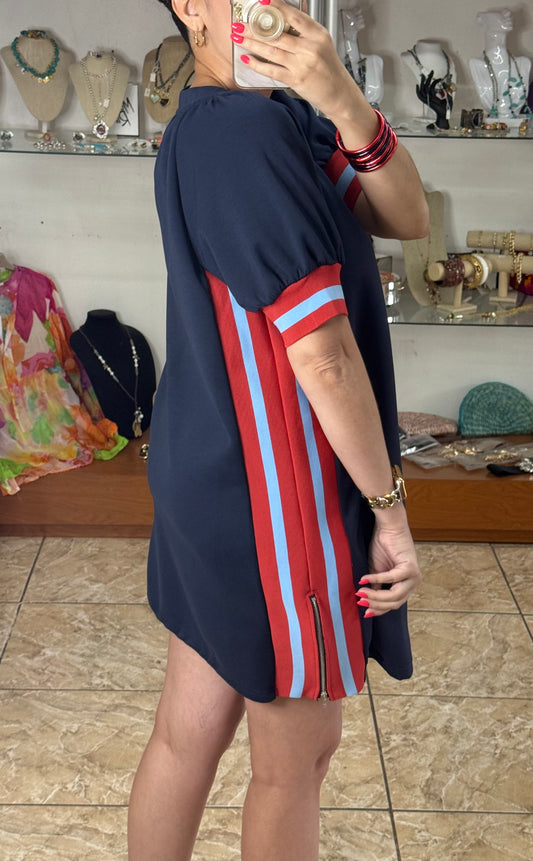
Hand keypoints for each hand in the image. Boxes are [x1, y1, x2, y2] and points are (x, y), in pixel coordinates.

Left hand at [233, 0, 358, 118]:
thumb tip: (289, 14)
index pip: (293, 16)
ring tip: (237, 38)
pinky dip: (257, 65)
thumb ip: (305, 30)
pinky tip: (247, 59)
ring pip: (271, 50)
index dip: (276, 7)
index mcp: (317, 34)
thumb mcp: (322, 43)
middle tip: (238, 24)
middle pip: (277, 34)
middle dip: (254, 28)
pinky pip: (272, 70)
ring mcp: (302, 64)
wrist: (339, 93)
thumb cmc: (329, 69)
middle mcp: (310, 48)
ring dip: (251, 43)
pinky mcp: (296, 79)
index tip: (262, 1)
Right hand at [355, 510, 421, 617]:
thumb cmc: (382, 546)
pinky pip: (392, 579)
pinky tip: (364, 579)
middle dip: (375, 604)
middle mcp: (413, 583)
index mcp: (406, 585)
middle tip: (359, 600)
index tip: (363, 612)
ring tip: (360, 592)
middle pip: (395, 603)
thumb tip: (367, 603)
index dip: (378, 610)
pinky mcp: (410, 568)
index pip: (394, 604)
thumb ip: (375, 588)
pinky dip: (376, 579)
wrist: (388, 527)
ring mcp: (414, 576)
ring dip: (375, 596)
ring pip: (395, 595)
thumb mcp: (376, 572)